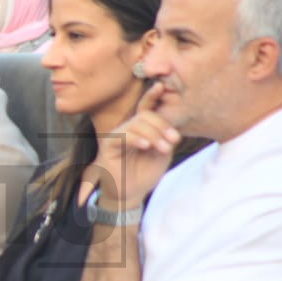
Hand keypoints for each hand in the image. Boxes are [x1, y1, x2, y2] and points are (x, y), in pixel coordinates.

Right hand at [88, 82, 179, 208]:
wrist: (130, 194)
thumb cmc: (145, 173)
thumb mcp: (161, 154)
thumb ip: (165, 139)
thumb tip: (171, 130)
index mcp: (141, 128)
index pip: (145, 108)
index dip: (151, 96)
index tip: (160, 86)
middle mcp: (128, 129)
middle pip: (145, 115)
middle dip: (162, 126)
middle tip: (172, 141)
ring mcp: (117, 136)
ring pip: (136, 124)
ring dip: (153, 135)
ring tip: (164, 149)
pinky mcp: (109, 146)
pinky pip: (123, 136)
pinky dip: (136, 139)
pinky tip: (146, 146)